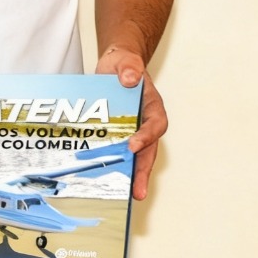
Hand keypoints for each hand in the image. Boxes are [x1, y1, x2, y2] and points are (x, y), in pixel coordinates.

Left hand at [96, 45, 166, 200]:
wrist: (114, 67)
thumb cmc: (123, 65)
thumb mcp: (125, 60)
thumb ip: (129, 67)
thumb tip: (130, 78)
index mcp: (151, 106)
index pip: (155, 124)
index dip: (147, 136)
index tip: (134, 145)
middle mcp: (145, 123)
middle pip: (148, 150)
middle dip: (144, 171)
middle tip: (139, 191)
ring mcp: (132, 131)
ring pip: (135, 158)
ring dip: (133, 177)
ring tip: (128, 196)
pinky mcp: (117, 136)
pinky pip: (117, 154)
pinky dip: (113, 167)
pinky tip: (102, 181)